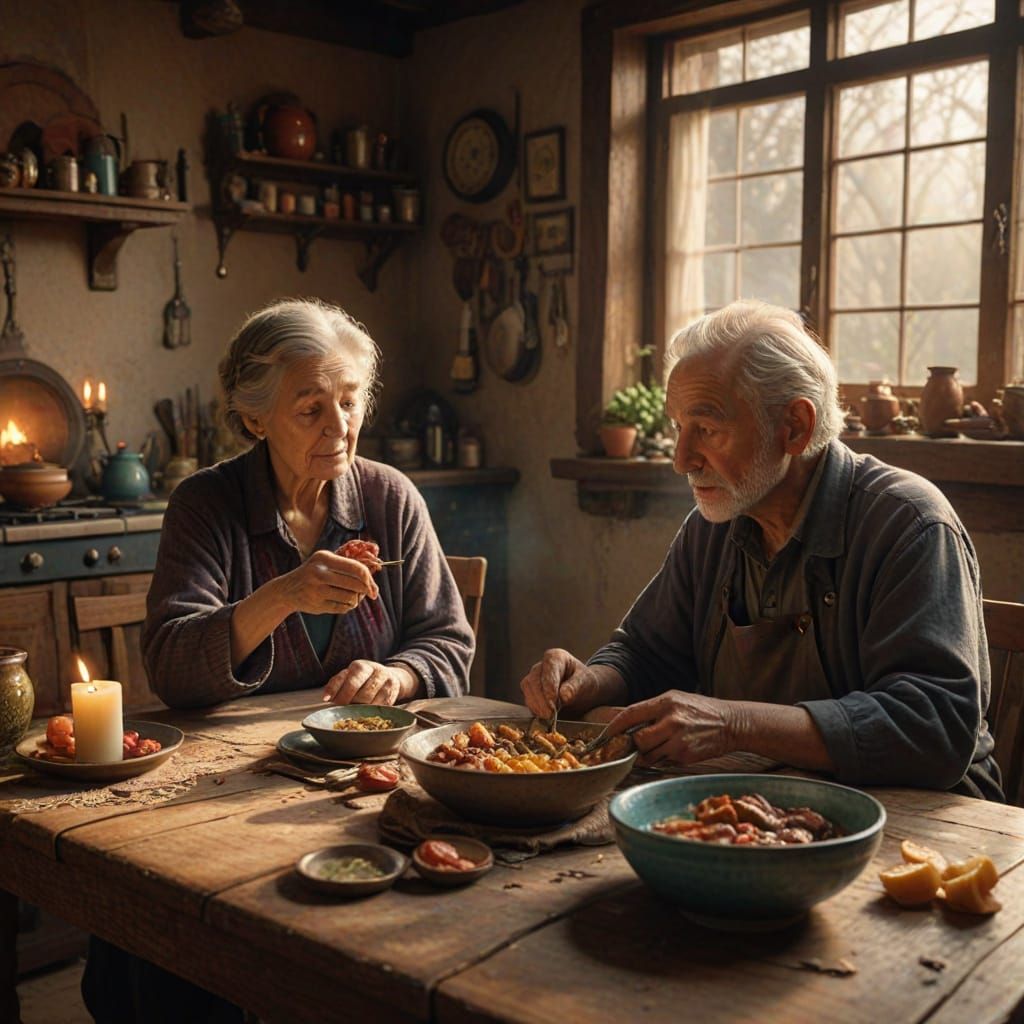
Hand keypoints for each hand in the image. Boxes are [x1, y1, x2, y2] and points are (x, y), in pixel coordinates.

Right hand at [273, 550, 378, 615]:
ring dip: (356, 599)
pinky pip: (342, 608)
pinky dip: (347, 606)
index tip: (374, 587)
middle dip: (366, 590)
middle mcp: (319, 572)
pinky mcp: (316, 605)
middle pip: (356, 584)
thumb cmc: (313, 574)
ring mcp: (317, 590)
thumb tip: (373, 579)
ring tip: (353, 597)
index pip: (356, 568)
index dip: (369, 579)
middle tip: (368, 594)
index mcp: (324, 558)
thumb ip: (348, 566)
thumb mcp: (325, 562)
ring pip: (351, 597)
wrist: (287, 590)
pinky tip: (344, 602)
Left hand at [322, 661, 417, 705]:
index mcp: (359, 666)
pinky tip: (368, 711)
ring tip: (356, 709)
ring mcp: (385, 679)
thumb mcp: (349, 677)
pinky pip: (381, 706)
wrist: (389, 677)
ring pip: (369, 699)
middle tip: (343, 708)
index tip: (326, 700)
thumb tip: (326, 698)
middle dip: (348, 702)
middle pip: (357, 690)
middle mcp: (373, 669)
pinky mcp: (394, 690)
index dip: (334, 689)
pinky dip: (373, 711)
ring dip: (360, 708)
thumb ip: (337, 685)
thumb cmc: (362, 680)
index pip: (345, 678)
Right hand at [519, 649, 619, 718]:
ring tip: (547, 717)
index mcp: (555, 657)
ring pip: (528, 689)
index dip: (549, 686)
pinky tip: (543, 717)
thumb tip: (563, 696)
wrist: (582, 689)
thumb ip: (575, 686)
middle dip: (541, 698)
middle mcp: (541, 666)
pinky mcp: (531, 691)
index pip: (548, 669)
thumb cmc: (585, 681)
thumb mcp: (586, 681)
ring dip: (536, 704)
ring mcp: (534, 677)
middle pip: (534, 680)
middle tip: (549, 714)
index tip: (553, 701)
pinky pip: (528, 698)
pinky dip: (535, 708)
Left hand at [604, 690, 734, 766]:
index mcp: (666, 703)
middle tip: (635, 744)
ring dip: (647, 754)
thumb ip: (651, 709)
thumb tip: (623, 718)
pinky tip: (673, 750)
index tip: (605, 735)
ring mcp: (679, 740)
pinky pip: (663, 762)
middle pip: (638, 739)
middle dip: (634, 744)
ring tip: (658, 746)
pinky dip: (663, 759)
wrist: (731, 723)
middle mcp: (671, 721)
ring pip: (648, 755)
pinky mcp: (686, 756)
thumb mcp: (675, 700)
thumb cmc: (700, 710)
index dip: (614, 726)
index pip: (631, 714)